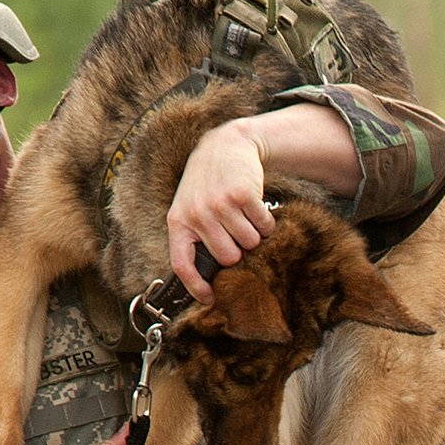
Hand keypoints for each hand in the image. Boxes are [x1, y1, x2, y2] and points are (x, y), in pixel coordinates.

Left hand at [167, 118, 276, 304]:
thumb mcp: (188, 208)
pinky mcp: (243, 195)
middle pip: (227, 258)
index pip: (183, 264)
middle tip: (236, 236)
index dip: (196, 286)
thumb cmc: (205, 185)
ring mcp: (220, 205)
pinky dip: (266, 222)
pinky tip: (255, 208)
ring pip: (249, 243)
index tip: (210, 299)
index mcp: (178, 222)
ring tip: (244, 218)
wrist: (224, 146)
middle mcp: (197, 215)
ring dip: (254, 236)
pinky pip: (264, 226)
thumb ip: (193, 237)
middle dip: (238, 252)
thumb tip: (207, 278)